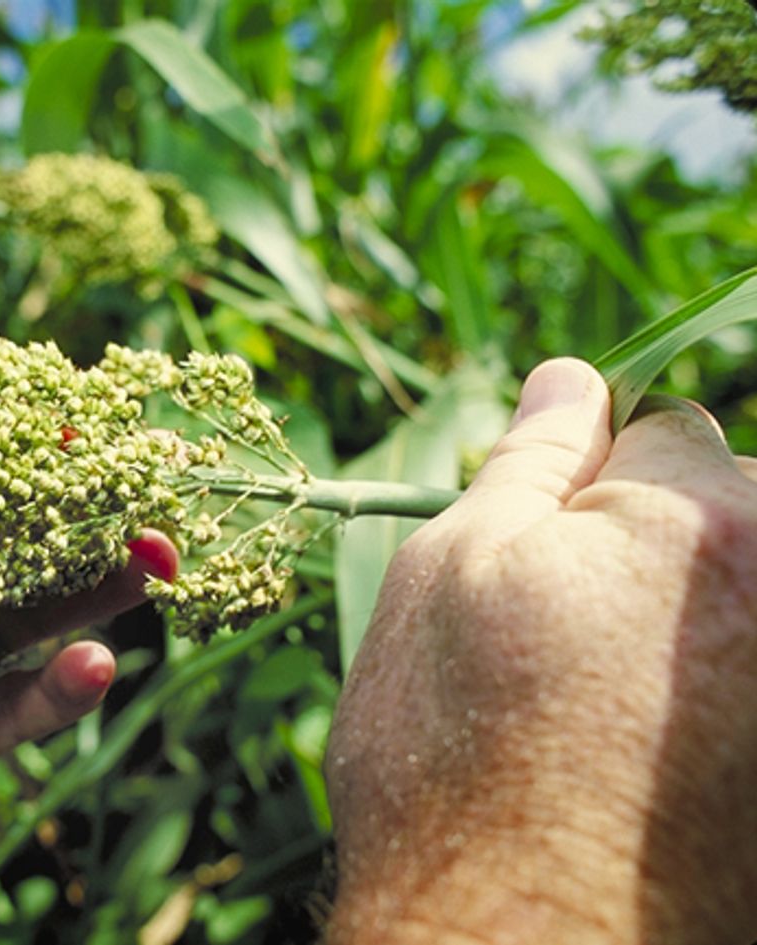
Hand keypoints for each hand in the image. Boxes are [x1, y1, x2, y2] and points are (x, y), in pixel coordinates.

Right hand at [325, 359, 756, 944]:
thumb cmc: (454, 756)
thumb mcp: (451, 577)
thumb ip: (528, 462)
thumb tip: (567, 377)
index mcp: (706, 518)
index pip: (665, 426)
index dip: (587, 484)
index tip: (543, 560)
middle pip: (731, 507)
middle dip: (657, 545)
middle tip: (570, 644)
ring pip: (739, 592)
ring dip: (690, 618)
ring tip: (607, 710)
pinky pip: (742, 670)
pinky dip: (711, 691)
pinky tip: (651, 754)